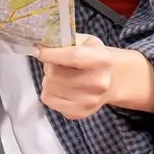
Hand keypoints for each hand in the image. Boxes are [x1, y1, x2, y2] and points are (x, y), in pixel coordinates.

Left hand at [37, 34, 153, 118]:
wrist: (113, 81)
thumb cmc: (97, 59)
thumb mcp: (88, 42)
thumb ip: (67, 40)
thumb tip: (42, 44)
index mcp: (102, 61)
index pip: (72, 57)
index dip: (51, 54)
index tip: (40, 50)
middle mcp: (97, 83)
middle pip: (55, 74)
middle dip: (49, 65)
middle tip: (53, 62)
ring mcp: (88, 101)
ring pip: (49, 87)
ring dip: (48, 78)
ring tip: (58, 74)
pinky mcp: (79, 112)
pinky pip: (48, 99)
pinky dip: (49, 91)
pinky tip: (60, 86)